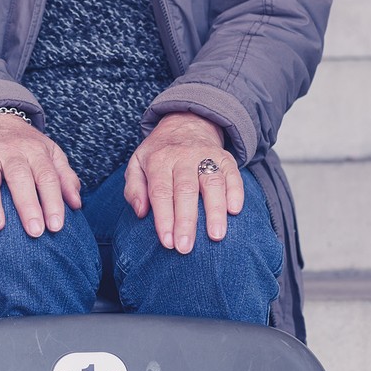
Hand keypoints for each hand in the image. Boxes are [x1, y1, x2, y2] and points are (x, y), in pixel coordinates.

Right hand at [0, 114, 81, 236]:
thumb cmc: (28, 145)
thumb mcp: (52, 154)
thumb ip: (65, 178)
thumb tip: (77, 204)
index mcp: (36, 151)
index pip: (47, 177)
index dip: (53, 201)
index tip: (56, 227)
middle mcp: (11, 151)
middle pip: (19, 177)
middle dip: (27, 205)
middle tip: (35, 232)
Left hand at [124, 112, 242, 253]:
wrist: (185, 123)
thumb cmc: (158, 154)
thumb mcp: (136, 164)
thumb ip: (134, 189)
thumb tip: (141, 212)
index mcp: (158, 160)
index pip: (161, 192)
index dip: (164, 218)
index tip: (167, 243)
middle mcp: (183, 157)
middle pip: (185, 190)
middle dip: (186, 221)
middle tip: (185, 247)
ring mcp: (206, 156)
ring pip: (212, 183)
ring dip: (215, 211)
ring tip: (215, 236)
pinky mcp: (225, 158)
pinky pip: (233, 174)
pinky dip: (236, 192)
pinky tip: (235, 211)